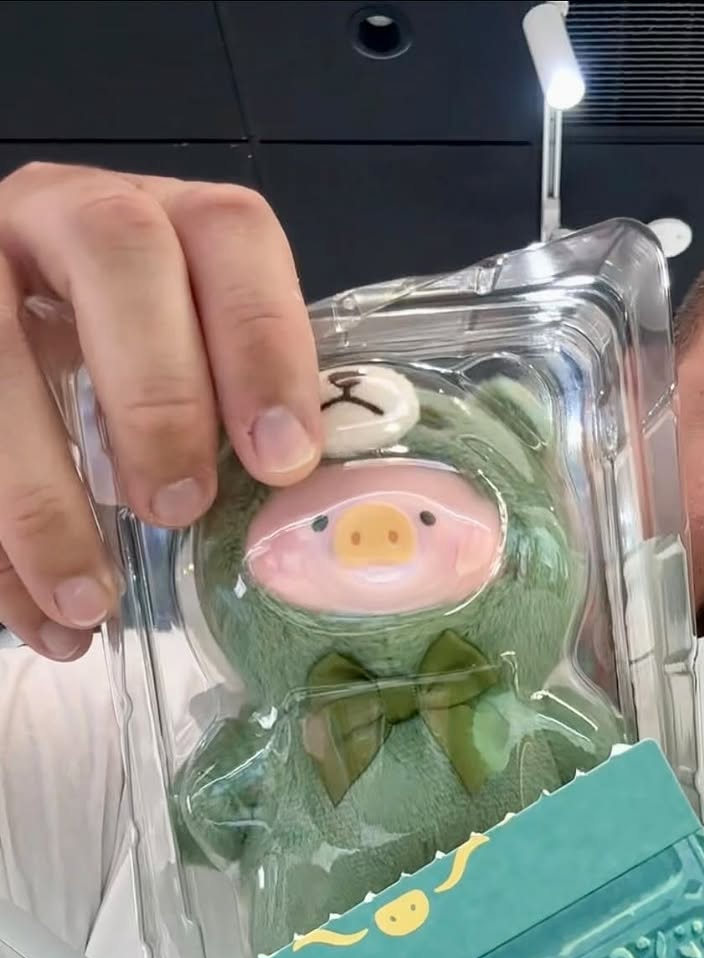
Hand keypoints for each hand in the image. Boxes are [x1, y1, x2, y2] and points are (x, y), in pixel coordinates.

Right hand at [0, 163, 321, 658]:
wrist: (5, 364)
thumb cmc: (129, 388)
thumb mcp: (184, 384)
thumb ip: (231, 426)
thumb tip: (295, 539)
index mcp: (165, 224)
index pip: (228, 233)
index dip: (264, 340)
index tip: (283, 459)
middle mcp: (65, 214)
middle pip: (116, 249)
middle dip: (156, 389)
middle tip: (176, 507)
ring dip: (43, 490)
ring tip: (88, 601)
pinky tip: (35, 617)